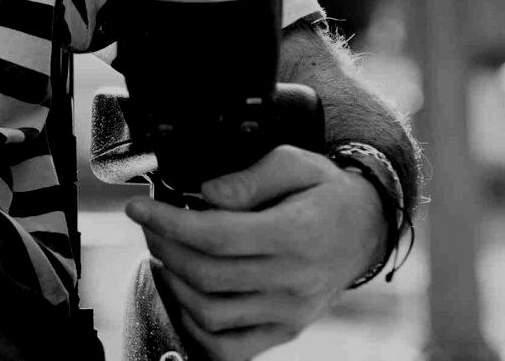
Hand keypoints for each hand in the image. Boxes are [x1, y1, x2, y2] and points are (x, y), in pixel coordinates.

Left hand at [125, 146, 388, 360]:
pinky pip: (231, 347)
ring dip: (174, 284)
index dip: (167, 223)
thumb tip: (208, 194)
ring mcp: (290, 312)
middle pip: (206, 274)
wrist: (367, 229)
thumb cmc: (326, 193)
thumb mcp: (295, 162)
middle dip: (163, 246)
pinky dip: (197, 328)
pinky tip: (186, 296)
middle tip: (150, 225)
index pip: (215, 236)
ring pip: (211, 314)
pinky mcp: (286, 330)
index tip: (137, 208)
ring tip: (164, 254)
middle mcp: (293, 280)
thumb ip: (250, 177)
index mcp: (295, 235)